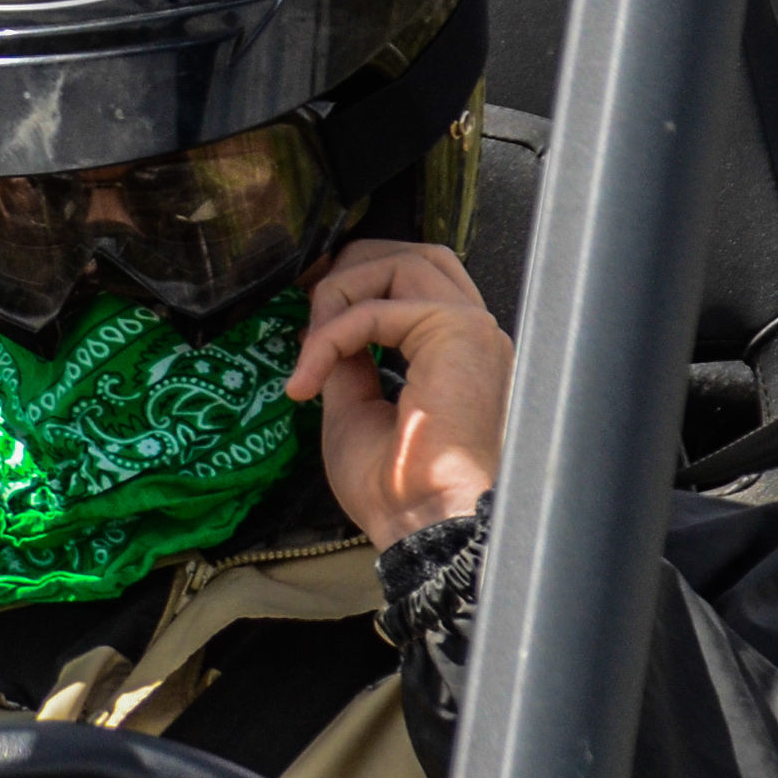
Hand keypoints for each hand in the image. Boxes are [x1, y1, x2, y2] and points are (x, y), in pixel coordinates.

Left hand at [284, 240, 512, 548]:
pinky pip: (376, 308)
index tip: (308, 321)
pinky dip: (331, 335)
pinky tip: (308, 378)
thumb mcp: (353, 409)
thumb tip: (322, 333)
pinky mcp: (458, 333)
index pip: (412, 281)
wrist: (421, 524)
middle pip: (413, 254)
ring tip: (310, 348)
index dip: (355, 285)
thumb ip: (346, 362)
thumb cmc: (394, 488)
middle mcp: (471, 333)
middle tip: (305, 307)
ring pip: (400, 263)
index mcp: (454, 351)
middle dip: (351, 270)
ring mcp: (471, 329)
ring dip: (340, 294)